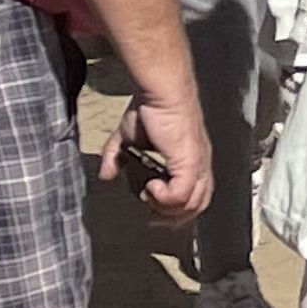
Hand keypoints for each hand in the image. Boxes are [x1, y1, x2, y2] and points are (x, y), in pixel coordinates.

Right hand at [101, 90, 212, 219]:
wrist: (162, 91)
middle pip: (198, 206)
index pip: (195, 197)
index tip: (153, 209)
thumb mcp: (129, 138)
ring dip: (165, 207)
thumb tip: (106, 174)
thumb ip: (117, 157)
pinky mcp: (189, 161)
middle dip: (172, 216)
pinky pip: (181, 194)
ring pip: (192, 204)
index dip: (176, 210)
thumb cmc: (151, 108)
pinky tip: (151, 186)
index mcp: (190, 161)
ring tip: (149, 194)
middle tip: (151, 210)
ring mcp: (197, 164)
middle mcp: (199, 164)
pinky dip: (164, 198)